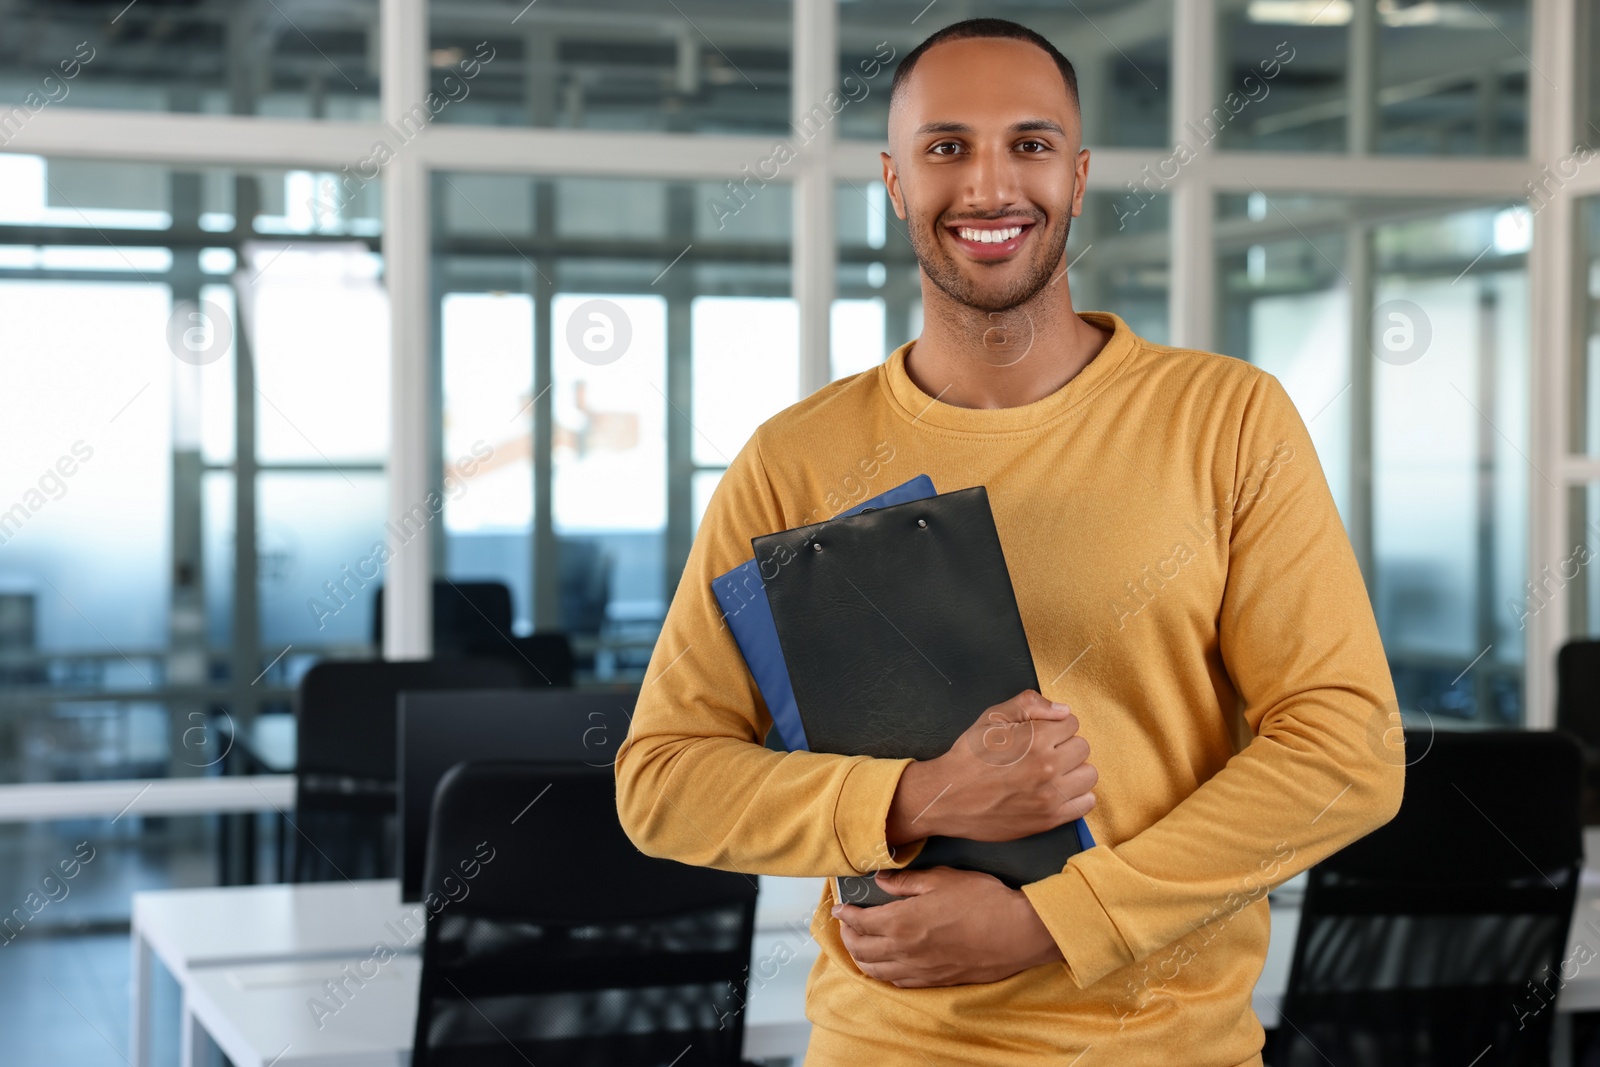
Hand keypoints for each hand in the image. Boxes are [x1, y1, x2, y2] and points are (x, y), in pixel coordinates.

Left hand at [831, 866, 1062, 986]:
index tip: (840, 908)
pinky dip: (884, 974)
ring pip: (877, 971)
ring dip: (861, 958)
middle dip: (848, 937)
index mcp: (902, 922)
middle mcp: (905, 950)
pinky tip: (886, 966)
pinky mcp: (936, 981)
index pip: (861, 922)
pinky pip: (899, 982)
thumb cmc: (983, 901)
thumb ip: (906, 882)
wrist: (1018, 933)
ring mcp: (920, 970)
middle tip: (846, 925)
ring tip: (859, 946)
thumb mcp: (942, 879)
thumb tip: (881, 880)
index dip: (846, 915)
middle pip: (862, 950)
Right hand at [885, 690, 1095, 844]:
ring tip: (1053, 772)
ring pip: (1089, 775)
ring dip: (1074, 770)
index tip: (1041, 734)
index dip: (1055, 725)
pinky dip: (1077, 796)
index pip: (1071, 723)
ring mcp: (1050, 795)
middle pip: (1082, 747)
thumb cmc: (969, 755)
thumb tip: (1063, 710)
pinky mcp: (1049, 819)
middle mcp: (1047, 766)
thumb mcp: (991, 717)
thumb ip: (1029, 704)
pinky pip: (1085, 804)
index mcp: (1035, 738)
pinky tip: (1058, 791)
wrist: (949, 796)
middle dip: (1065, 745)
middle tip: (1045, 753)